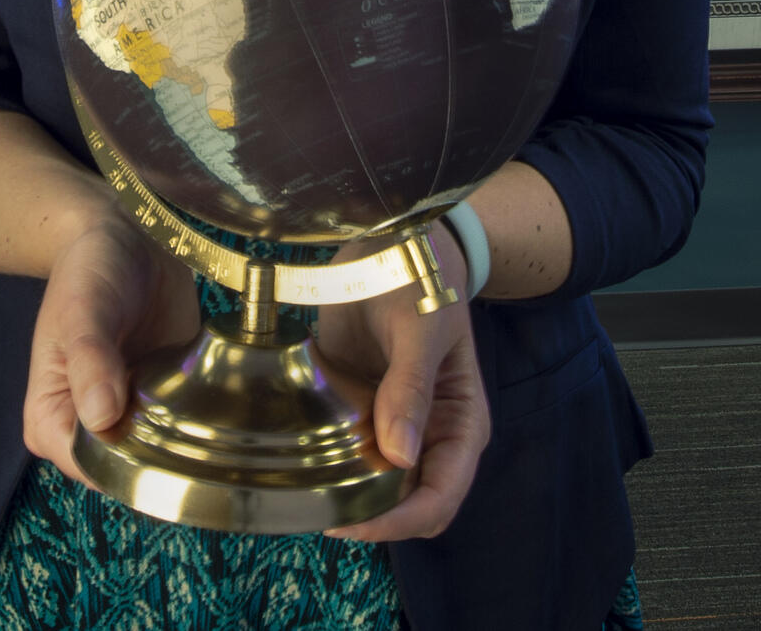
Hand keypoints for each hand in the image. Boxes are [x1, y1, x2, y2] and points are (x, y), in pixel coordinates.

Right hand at [21, 212, 199, 483]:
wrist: (124, 239)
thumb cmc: (88, 273)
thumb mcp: (83, 312)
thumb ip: (90, 361)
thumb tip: (101, 418)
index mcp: (51, 422)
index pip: (90, 469)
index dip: (126, 461)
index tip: (162, 428)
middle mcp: (89, 430)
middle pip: (129, 470)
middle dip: (163, 451)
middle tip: (192, 406)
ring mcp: (129, 418)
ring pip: (162, 455)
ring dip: (189, 436)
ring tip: (205, 395)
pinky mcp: (163, 402)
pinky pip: (187, 428)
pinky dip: (205, 417)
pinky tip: (218, 393)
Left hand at [316, 225, 490, 541]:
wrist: (389, 239)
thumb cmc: (420, 278)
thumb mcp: (421, 327)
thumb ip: (411, 388)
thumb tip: (400, 456)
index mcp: (461, 425)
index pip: (440, 498)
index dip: (400, 521)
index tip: (354, 523)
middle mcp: (430, 436)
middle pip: (408, 505)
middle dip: (372, 518)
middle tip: (322, 511)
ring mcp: (394, 426)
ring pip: (375, 488)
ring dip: (346, 496)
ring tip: (306, 493)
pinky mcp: (360, 411)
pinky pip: (347, 457)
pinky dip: (328, 467)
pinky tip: (299, 465)